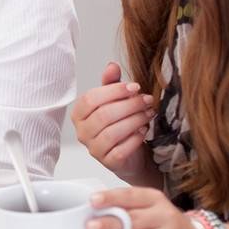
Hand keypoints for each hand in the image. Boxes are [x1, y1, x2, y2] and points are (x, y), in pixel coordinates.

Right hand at [71, 61, 155, 177]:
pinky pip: (120, 150)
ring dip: (135, 120)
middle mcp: (82, 132)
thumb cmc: (121, 124)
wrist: (132, 154)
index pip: (91, 99)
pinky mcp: (108, 162)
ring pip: (112, 132)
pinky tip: (144, 130)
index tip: (134, 87)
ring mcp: (94, 149)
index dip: (114, 91)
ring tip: (149, 113)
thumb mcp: (116, 101)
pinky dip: (135, 139)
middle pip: (103, 115)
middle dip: (129, 105)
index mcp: (80, 114)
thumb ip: (111, 84)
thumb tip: (111, 66)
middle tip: (147, 100)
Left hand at [89, 185, 205, 228]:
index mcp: (153, 200)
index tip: (93, 201)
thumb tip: (92, 212)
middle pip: (134, 218)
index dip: (111, 197)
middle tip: (90, 227)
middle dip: (111, 222)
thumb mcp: (147, 211)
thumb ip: (124, 210)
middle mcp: (165, 215)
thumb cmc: (164, 225)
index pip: (130, 195)